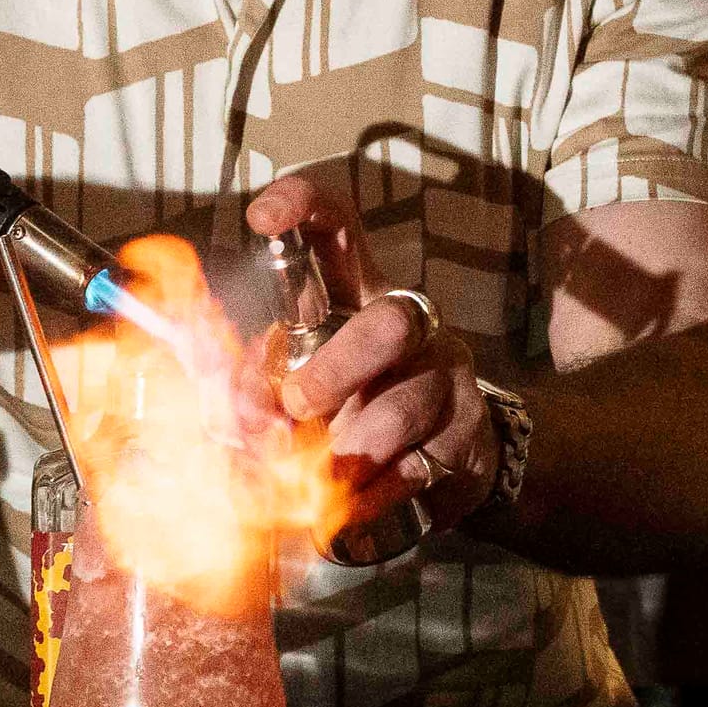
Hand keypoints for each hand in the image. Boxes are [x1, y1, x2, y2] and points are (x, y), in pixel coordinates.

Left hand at [245, 174, 497, 529]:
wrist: (438, 461)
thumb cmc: (348, 406)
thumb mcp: (292, 385)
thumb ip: (256, 387)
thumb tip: (238, 412)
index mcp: (357, 293)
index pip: (339, 228)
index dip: (303, 207)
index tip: (261, 218)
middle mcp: (410, 321)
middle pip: (388, 322)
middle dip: (336, 371)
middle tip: (298, 408)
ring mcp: (447, 372)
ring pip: (409, 400)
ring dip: (356, 445)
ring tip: (327, 472)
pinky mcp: (469, 427)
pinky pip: (426, 460)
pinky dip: (381, 488)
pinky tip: (361, 499)